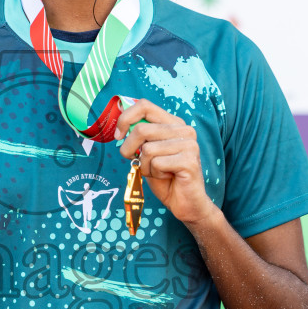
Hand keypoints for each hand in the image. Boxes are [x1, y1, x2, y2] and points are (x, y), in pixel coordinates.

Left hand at [115, 98, 216, 226]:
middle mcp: (184, 129)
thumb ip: (139, 138)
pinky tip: (167, 177)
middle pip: (141, 129)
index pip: (144, 105)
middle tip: (135, 162)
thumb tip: (120, 128)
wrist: (185, 202)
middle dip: (129, 149)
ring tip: (158, 172)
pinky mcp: (189, 161)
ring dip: (145, 166)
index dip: (125, 118)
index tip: (118, 136)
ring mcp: (189, 144)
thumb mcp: (147, 153)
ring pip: (148, 149)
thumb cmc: (165, 177)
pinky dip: (155, 174)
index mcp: (173, 123)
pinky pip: (157, 163)